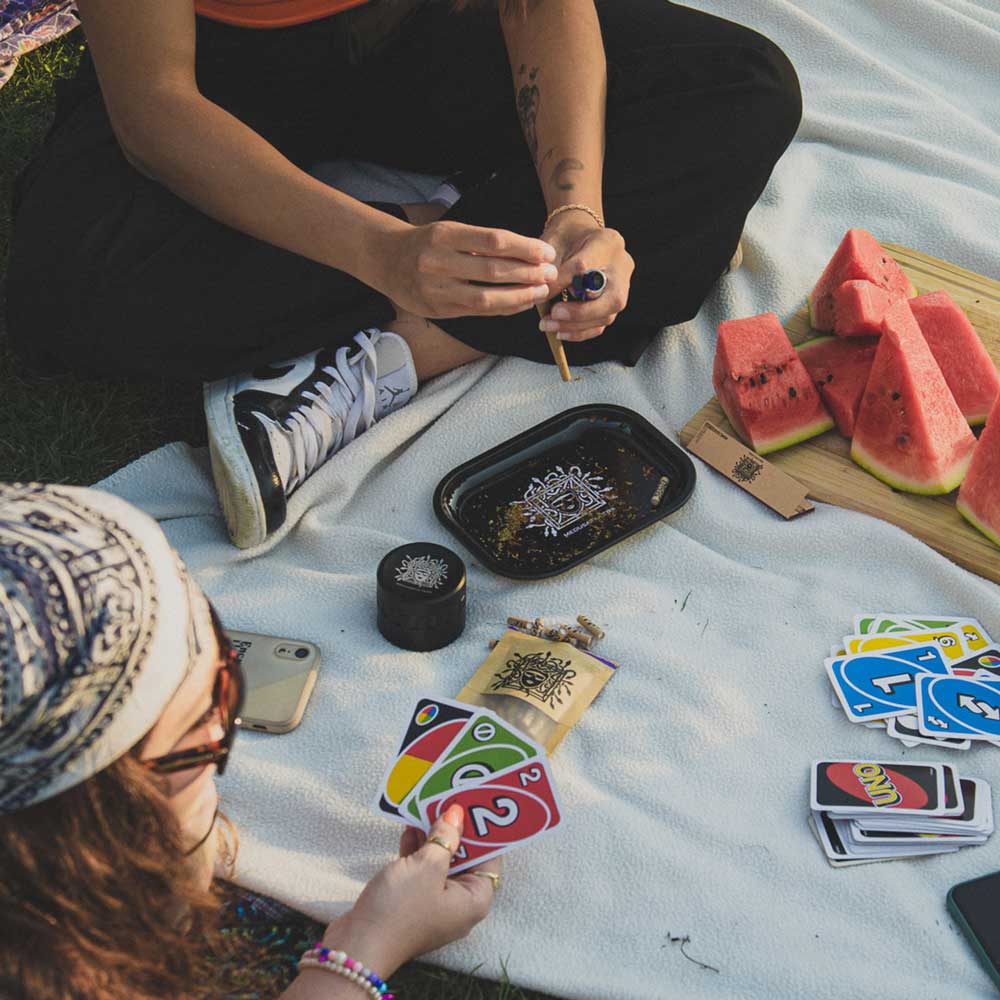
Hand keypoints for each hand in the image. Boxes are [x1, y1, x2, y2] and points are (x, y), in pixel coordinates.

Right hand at [316, 807, 500, 978]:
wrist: (358, 945)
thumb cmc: (400, 908)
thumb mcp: (427, 865)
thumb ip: (445, 837)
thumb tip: (457, 814)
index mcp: (474, 900)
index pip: (490, 858)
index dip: (484, 831)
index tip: (477, 803)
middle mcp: (458, 904)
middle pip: (464, 859)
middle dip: (455, 830)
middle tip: (450, 799)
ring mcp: (434, 904)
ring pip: (440, 862)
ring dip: (433, 837)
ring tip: (427, 806)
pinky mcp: (412, 903)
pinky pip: (421, 871)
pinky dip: (416, 851)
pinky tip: (409, 829)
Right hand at [381, 220, 557, 319]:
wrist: (386, 260)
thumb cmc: (427, 243)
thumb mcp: (449, 231)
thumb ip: (481, 243)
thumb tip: (528, 254)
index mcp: (444, 235)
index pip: (493, 241)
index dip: (524, 248)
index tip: (546, 252)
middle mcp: (438, 262)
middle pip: (493, 270)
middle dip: (527, 273)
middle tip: (551, 273)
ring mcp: (437, 289)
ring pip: (487, 296)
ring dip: (519, 295)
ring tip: (541, 291)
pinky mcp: (439, 310)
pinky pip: (479, 311)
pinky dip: (504, 307)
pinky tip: (521, 303)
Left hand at [539, 213, 633, 341]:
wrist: (578, 236)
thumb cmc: (564, 238)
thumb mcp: (553, 243)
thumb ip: (549, 266)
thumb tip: (540, 295)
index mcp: (606, 242)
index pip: (585, 266)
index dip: (563, 282)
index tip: (543, 292)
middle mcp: (621, 266)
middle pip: (611, 298)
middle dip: (580, 312)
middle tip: (554, 315)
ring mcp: (622, 287)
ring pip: (606, 316)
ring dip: (576, 326)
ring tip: (549, 325)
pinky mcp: (613, 303)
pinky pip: (601, 324)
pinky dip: (580, 332)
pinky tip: (560, 332)